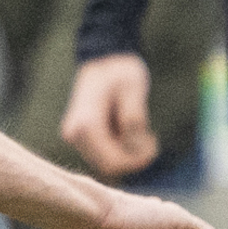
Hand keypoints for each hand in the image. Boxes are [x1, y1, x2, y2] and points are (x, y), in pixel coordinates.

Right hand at [60, 53, 157, 177]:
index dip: (137, 159)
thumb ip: (134, 119)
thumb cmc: (120, 72)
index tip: (152, 140)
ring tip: (141, 131)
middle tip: (150, 137)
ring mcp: (76, 138)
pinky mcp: (82, 139)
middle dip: (134, 158)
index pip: (112, 162)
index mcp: (85, 124)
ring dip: (129, 154)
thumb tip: (136, 147)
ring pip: (108, 164)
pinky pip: (105, 156)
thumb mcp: (133, 89)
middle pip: (110, 167)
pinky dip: (122, 149)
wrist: (104, 60)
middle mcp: (75, 134)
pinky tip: (128, 131)